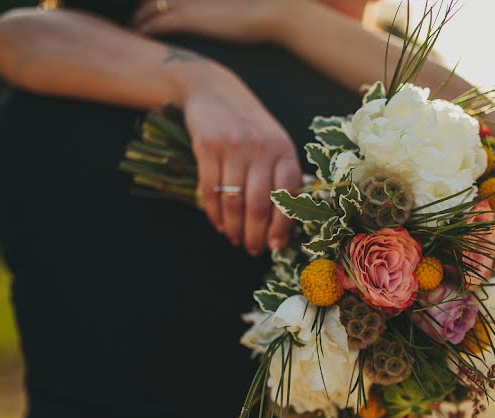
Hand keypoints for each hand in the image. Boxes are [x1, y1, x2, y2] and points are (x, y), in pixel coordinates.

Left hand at [133, 0, 297, 42]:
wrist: (270, 10)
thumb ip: (223, 9)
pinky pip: (159, 23)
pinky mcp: (191, 18)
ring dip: (139, 18)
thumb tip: (222, 15)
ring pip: (152, 8)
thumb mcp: (236, 7)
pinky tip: (139, 37)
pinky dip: (146, 29)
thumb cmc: (262, 10)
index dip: (157, 1)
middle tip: (135, 19)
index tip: (151, 8)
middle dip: (143, 7)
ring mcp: (190, 4)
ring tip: (132, 29)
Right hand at [169, 57, 299, 253]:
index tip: (275, 246)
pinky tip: (219, 224)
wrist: (213, 91)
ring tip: (236, 239)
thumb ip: (280, 177)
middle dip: (255, 234)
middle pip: (259, 204)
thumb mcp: (274, 144)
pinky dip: (214, 214)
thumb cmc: (250, 126)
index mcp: (283, 149)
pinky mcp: (207, 147)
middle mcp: (261, 148)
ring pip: (234, 201)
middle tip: (252, 249)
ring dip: (234, 228)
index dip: (281, 225)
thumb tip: (282, 226)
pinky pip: (211, 191)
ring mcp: (233, 147)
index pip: (287, 195)